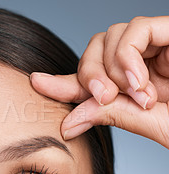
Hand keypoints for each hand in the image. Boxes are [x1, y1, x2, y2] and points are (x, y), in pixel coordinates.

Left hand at [30, 16, 168, 148]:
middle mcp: (143, 63)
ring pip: (108, 37)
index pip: (90, 80)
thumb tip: (68, 123)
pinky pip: (135, 29)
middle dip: (89, 75)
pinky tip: (140, 80)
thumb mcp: (151, 122)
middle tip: (104, 97)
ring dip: (112, 70)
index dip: (62, 81)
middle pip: (93, 51)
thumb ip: (115, 115)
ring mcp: (157, 46)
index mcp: (137, 86)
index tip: (37, 82)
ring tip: (136, 94)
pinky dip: (128, 56)